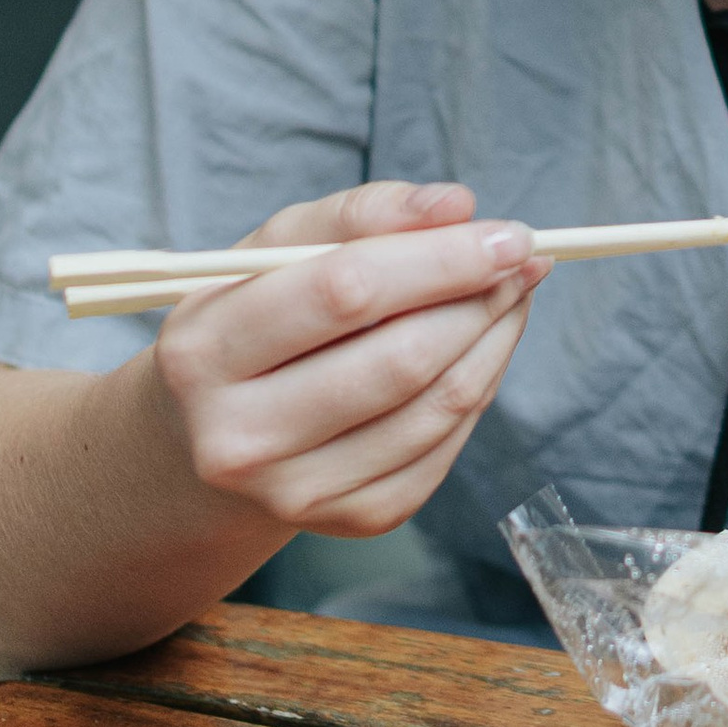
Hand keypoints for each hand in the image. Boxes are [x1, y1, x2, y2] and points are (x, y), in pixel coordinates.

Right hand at [146, 181, 546, 540]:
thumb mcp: (274, 250)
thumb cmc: (248, 322)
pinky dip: (480, 386)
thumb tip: (457, 206)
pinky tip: (482, 347)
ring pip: (437, 407)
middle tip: (524, 258)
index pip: (344, 293)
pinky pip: (446, 447)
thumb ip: (360, 214)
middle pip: (400, 359)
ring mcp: (298, 492)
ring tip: (512, 292)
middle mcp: (241, 438)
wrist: (204, 442)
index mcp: (206, 352)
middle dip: (480, 298)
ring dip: (495, 339)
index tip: (507, 233)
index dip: (440, 259)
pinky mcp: (354, 520)